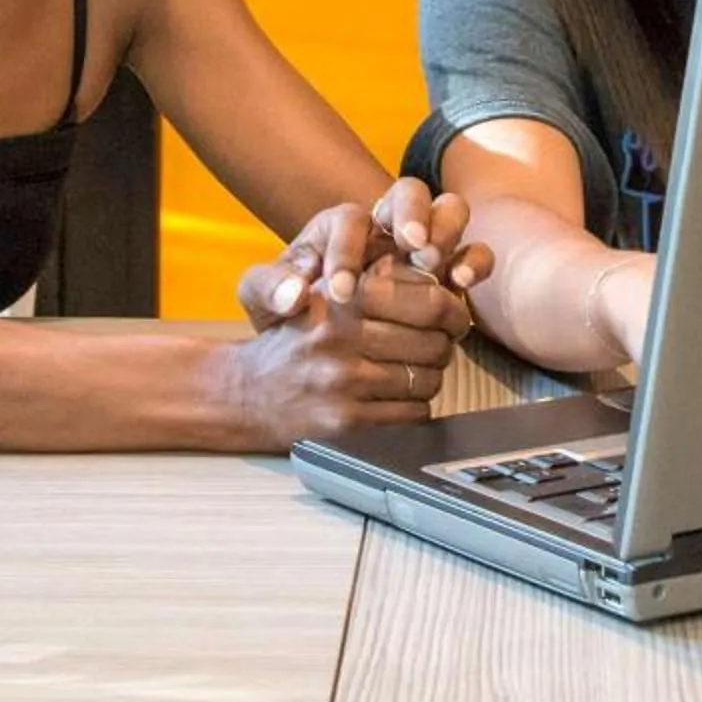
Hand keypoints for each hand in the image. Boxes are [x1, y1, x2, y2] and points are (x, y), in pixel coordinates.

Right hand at [220, 261, 470, 446]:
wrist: (247, 391)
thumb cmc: (297, 337)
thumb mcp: (328, 292)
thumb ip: (380, 280)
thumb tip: (443, 279)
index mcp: (344, 297)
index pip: (430, 301)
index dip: (453, 310)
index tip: (454, 315)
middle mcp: (343, 337)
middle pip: (435, 343)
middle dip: (445, 344)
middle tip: (439, 344)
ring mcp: (344, 382)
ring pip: (428, 380)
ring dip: (430, 376)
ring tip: (415, 369)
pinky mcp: (346, 422)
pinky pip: (412, 414)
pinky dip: (415, 406)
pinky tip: (398, 396)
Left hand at [235, 188, 495, 331]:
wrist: (317, 332)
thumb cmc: (290, 305)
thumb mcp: (262, 297)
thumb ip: (268, 288)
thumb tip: (293, 295)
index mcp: (341, 225)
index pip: (348, 220)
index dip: (347, 252)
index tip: (342, 293)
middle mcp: (386, 224)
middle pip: (409, 193)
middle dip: (412, 214)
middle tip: (410, 247)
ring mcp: (423, 243)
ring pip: (449, 211)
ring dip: (446, 231)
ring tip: (436, 264)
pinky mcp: (449, 270)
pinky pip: (473, 252)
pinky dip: (472, 262)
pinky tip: (460, 284)